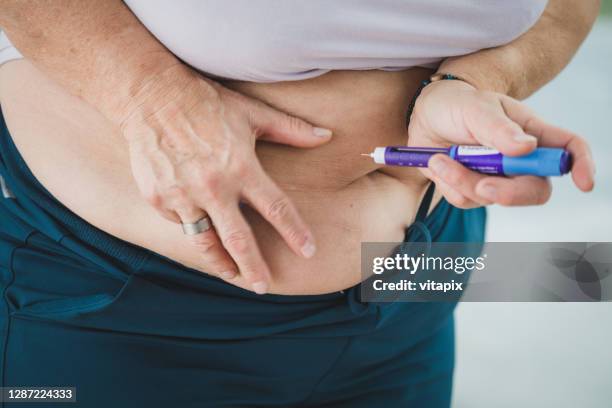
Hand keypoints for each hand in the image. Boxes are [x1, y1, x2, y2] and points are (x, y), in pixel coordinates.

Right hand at [120, 64, 331, 293]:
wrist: (151, 96)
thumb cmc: (207, 103)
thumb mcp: (253, 113)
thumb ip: (291, 130)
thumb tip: (327, 135)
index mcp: (241, 167)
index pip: (276, 208)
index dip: (295, 232)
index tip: (309, 251)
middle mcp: (213, 187)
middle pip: (239, 239)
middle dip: (255, 267)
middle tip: (265, 286)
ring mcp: (182, 195)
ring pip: (205, 241)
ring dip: (221, 262)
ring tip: (233, 275)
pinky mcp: (158, 197)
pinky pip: (180, 223)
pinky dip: (192, 228)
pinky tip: (200, 230)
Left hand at [408, 79, 594, 207]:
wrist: (425, 116)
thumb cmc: (456, 104)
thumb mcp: (475, 107)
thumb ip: (497, 128)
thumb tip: (525, 148)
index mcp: (531, 132)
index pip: (568, 149)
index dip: (582, 165)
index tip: (583, 182)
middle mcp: (519, 160)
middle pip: (534, 190)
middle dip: (508, 193)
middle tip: (482, 186)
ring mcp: (496, 177)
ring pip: (492, 198)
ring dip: (463, 181)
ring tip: (440, 158)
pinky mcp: (472, 189)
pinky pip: (465, 200)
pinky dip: (448, 183)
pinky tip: (438, 163)